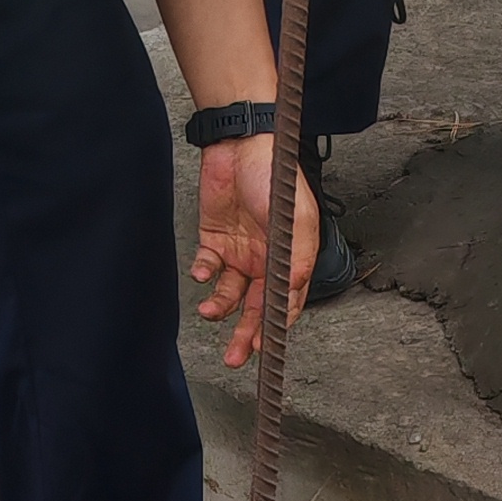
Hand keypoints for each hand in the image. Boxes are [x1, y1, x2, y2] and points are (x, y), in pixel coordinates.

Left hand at [190, 134, 322, 368]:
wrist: (238, 144)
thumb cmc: (274, 175)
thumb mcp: (295, 220)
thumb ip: (297, 259)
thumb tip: (295, 292)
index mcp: (290, 256)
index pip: (285, 300)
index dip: (276, 325)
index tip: (266, 347)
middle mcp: (265, 258)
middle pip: (255, 305)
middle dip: (246, 333)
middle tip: (237, 356)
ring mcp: (239, 250)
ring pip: (229, 293)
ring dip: (220, 308)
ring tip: (211, 312)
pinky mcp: (214, 239)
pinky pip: (208, 267)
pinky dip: (204, 276)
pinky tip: (203, 275)